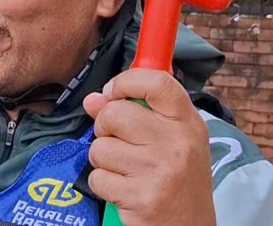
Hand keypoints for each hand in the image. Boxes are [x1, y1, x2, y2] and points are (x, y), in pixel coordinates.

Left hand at [82, 69, 215, 225]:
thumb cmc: (176, 180)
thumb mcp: (169, 140)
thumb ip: (133, 114)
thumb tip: (92, 99)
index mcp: (186, 123)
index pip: (156, 81)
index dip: (125, 81)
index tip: (112, 92)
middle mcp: (176, 143)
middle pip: (114, 113)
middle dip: (104, 127)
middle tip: (118, 142)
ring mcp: (158, 170)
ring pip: (100, 147)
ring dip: (103, 160)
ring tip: (124, 170)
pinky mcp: (141, 197)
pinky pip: (97, 178)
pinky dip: (103, 185)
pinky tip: (123, 190)